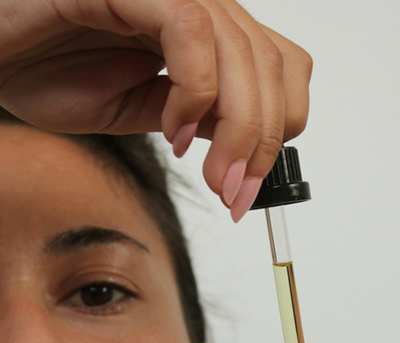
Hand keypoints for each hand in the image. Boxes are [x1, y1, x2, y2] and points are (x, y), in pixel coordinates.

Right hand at [0, 0, 311, 219]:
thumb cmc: (47, 67)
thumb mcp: (140, 109)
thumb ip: (197, 119)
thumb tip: (242, 145)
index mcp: (204, 29)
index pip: (281, 68)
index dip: (279, 129)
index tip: (250, 185)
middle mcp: (193, 2)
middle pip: (270, 65)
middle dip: (260, 145)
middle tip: (235, 195)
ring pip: (240, 50)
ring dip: (236, 131)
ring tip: (211, 177)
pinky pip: (188, 30)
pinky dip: (193, 93)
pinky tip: (170, 130)